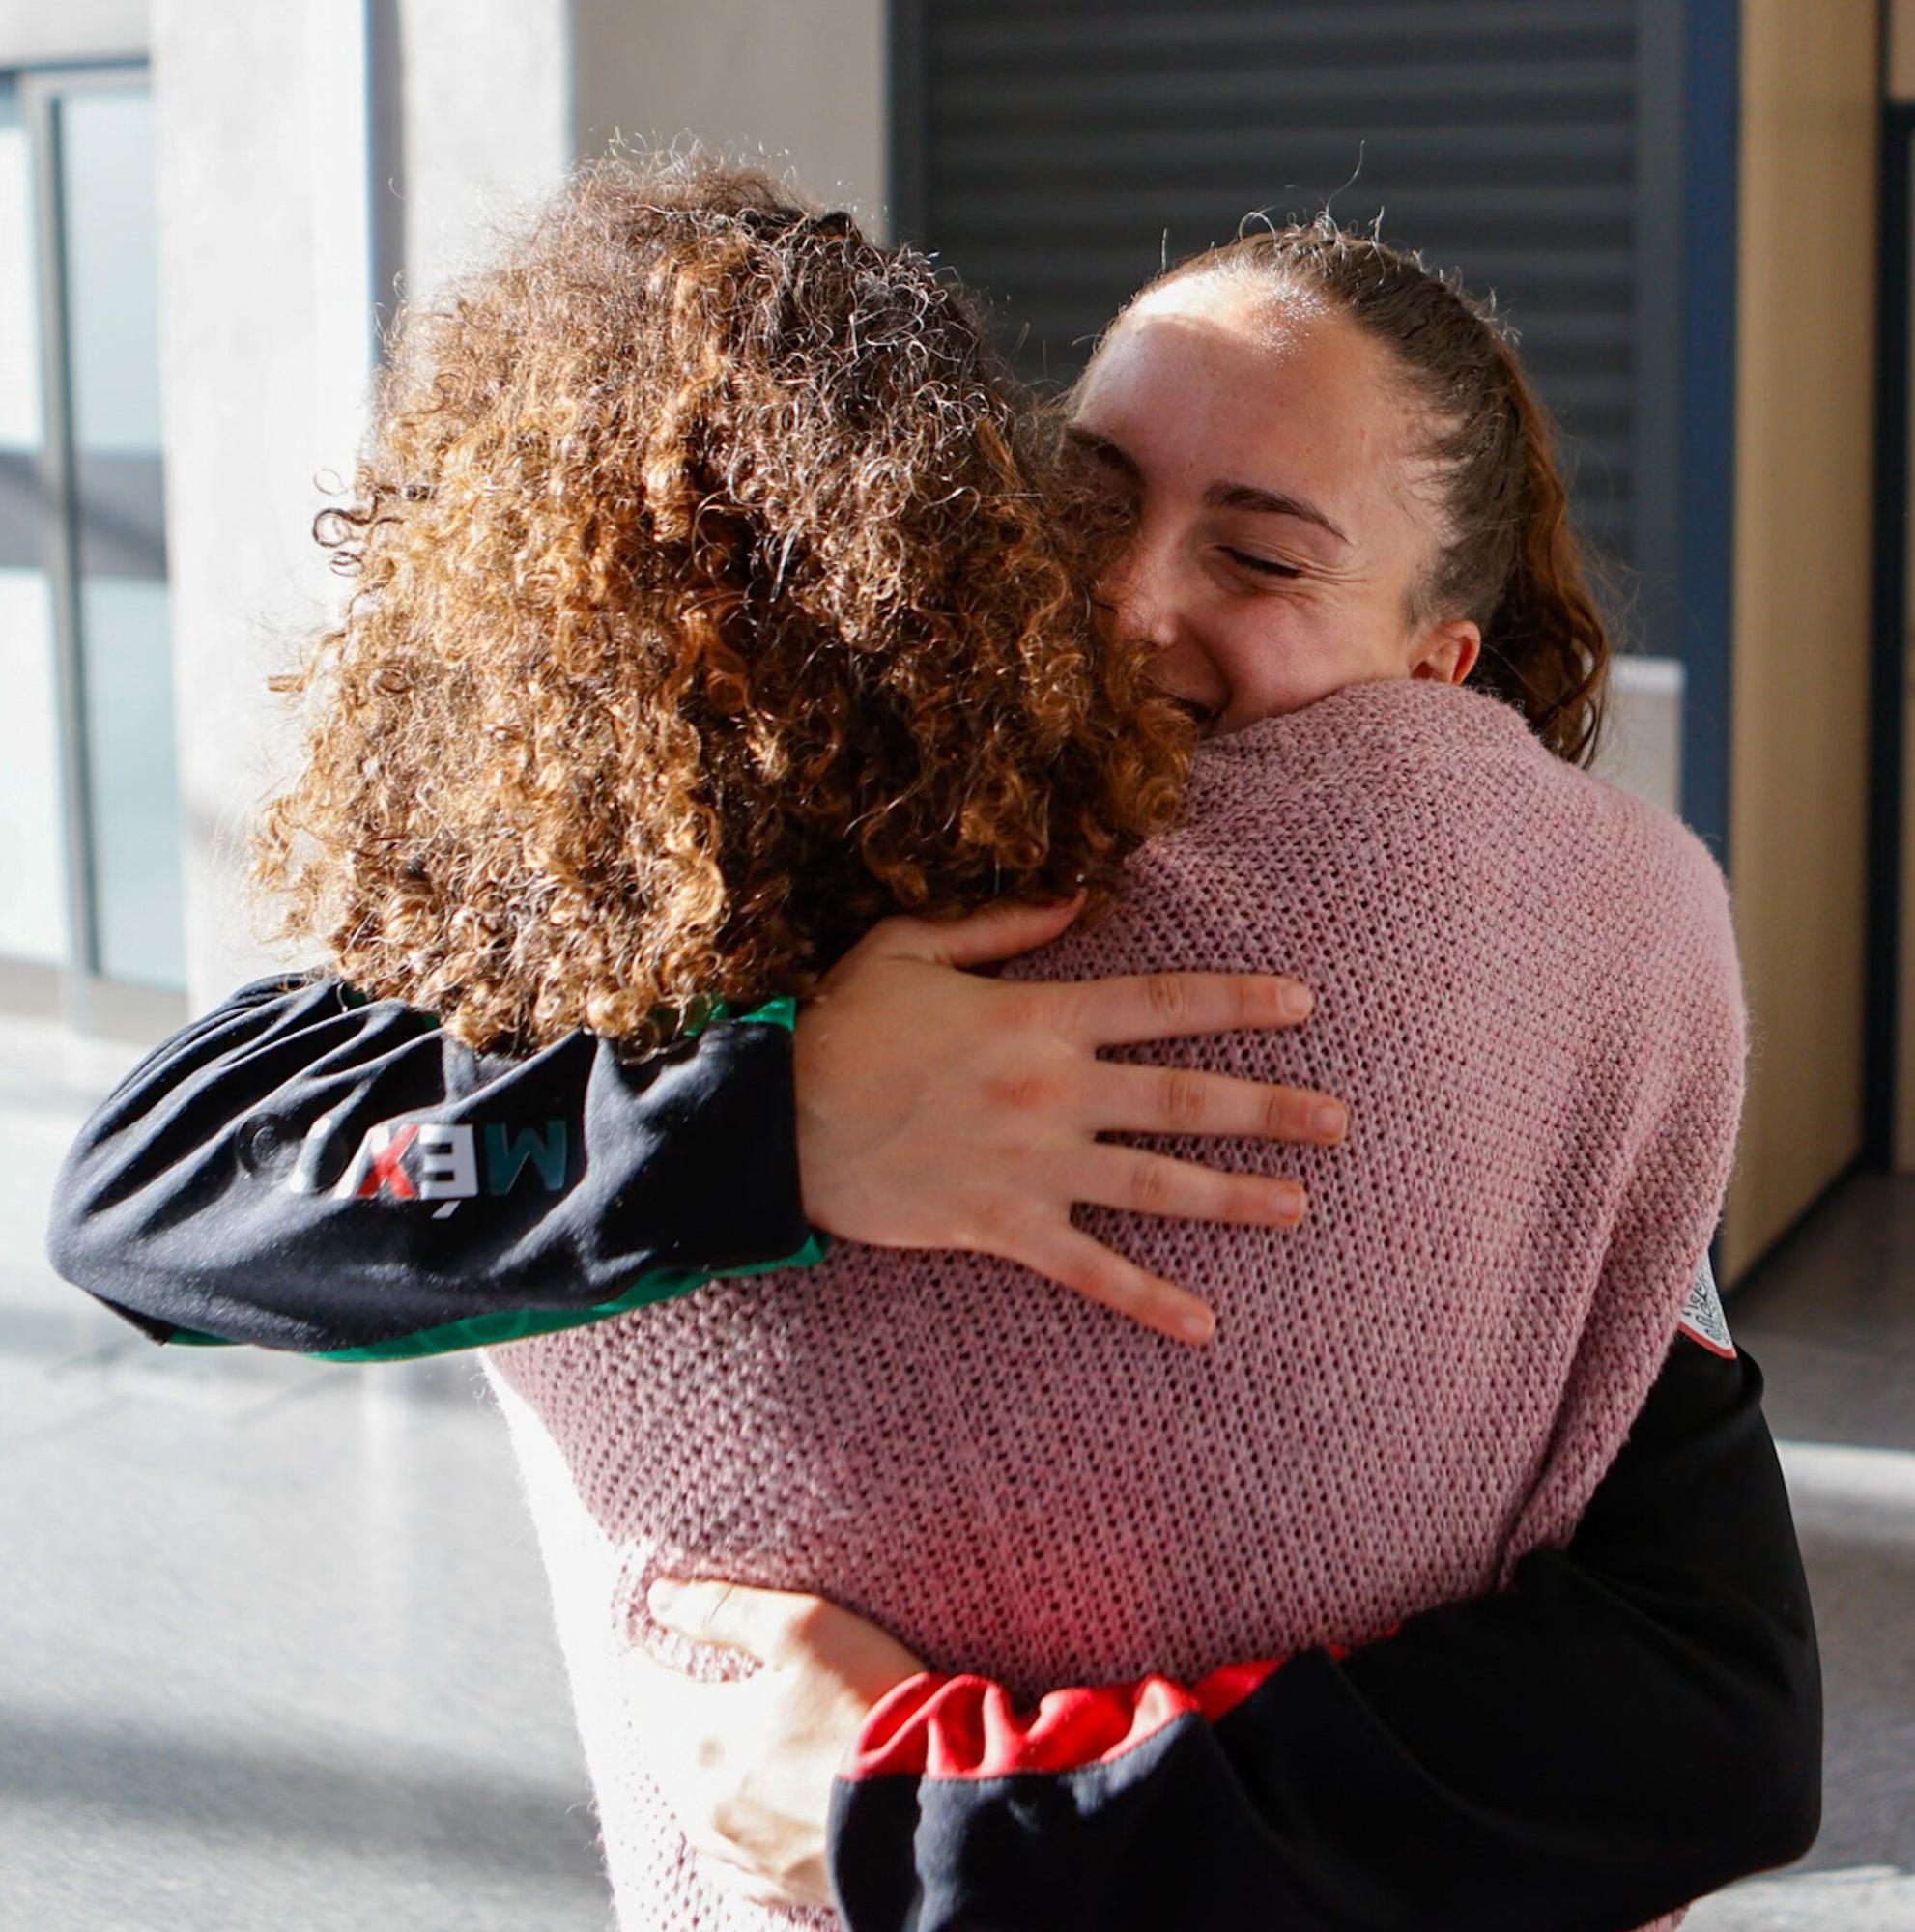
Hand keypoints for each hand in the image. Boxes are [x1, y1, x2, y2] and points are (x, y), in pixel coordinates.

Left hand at [634, 1577, 924, 1912]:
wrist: (930, 1812)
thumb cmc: (870, 1707)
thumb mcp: (804, 1629)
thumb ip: (725, 1609)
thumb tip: (660, 1598)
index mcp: (703, 1736)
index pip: (649, 1690)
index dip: (650, 1659)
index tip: (650, 1643)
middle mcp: (706, 1802)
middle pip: (664, 1748)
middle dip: (667, 1713)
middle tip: (674, 1685)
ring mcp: (739, 1851)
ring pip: (689, 1804)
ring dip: (690, 1769)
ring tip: (704, 1740)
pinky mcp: (775, 1883)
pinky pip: (724, 1857)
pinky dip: (720, 1826)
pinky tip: (734, 1814)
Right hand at [794, 893, 1345, 1345]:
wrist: (773, 1120)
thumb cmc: (839, 1026)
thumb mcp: (910, 947)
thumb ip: (1001, 926)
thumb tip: (1079, 901)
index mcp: (1037, 1017)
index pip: (1163, 1003)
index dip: (1240, 1001)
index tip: (1305, 1003)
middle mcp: (1052, 1091)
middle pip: (1184, 1098)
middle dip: (1270, 1108)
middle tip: (1340, 1121)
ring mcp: (1032, 1165)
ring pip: (1155, 1184)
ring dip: (1234, 1197)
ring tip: (1300, 1206)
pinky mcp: (1001, 1227)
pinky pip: (1088, 1270)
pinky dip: (1147, 1300)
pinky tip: (1205, 1325)